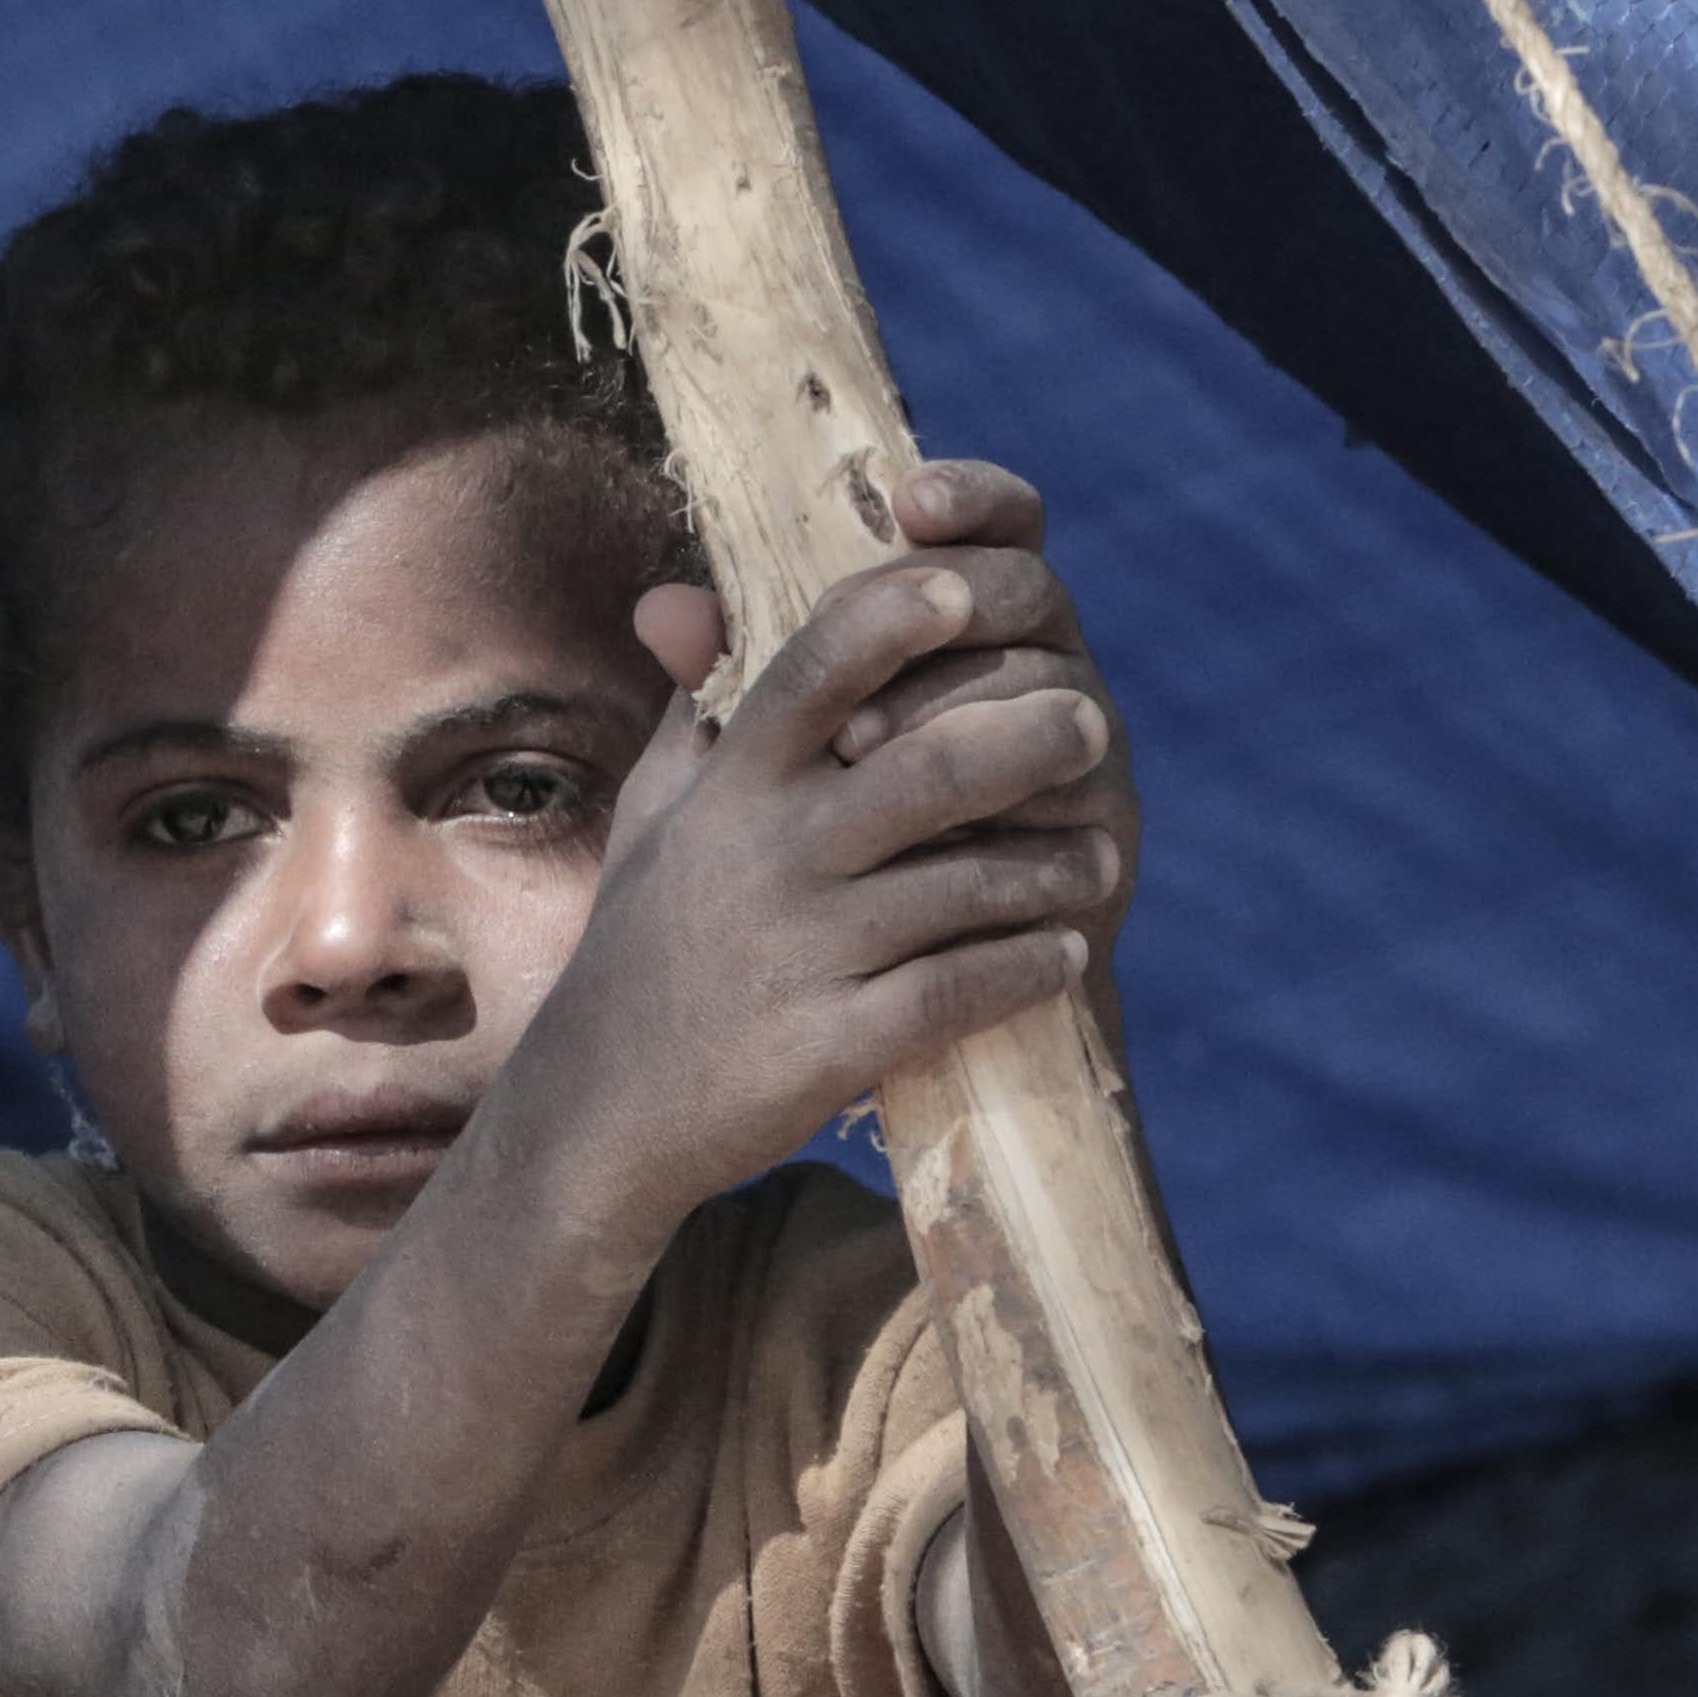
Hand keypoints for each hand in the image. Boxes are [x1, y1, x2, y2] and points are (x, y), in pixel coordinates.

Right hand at [520, 461, 1135, 1228]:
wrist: (599, 1111)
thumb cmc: (641, 943)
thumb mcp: (652, 816)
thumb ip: (696, 711)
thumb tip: (692, 600)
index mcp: (729, 784)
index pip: (815, 665)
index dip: (894, 614)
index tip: (971, 585)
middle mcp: (765, 854)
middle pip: (924, 770)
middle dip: (1027, 739)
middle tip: (1092, 723)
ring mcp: (800, 952)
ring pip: (963, 885)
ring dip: (1052, 868)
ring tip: (1099, 856)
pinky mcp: (830, 1046)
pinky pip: (956, 992)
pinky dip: (1025, 969)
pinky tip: (1065, 955)